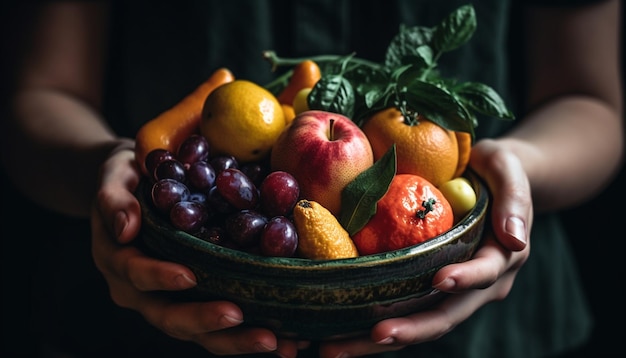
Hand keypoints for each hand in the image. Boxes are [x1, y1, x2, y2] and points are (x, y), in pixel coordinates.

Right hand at [90, 143, 303, 356]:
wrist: (138, 188)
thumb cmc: (129, 178)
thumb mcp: (115, 177)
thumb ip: (115, 200)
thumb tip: (127, 227)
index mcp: (119, 261)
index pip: (136, 273)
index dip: (160, 277)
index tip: (189, 276)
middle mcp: (141, 291)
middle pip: (169, 316)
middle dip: (204, 320)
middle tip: (238, 316)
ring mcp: (169, 301)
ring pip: (198, 332)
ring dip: (234, 340)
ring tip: (273, 342)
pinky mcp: (195, 303)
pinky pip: (219, 326)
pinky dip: (249, 335)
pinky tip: (286, 341)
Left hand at [317, 138, 531, 357]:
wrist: (488, 183)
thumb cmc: (497, 171)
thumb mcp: (508, 171)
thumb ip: (514, 199)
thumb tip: (516, 238)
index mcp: (501, 259)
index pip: (484, 274)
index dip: (465, 279)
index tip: (439, 280)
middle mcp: (478, 285)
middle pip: (445, 314)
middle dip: (412, 329)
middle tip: (376, 334)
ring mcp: (452, 291)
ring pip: (419, 322)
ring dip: (382, 340)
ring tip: (338, 350)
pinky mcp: (427, 288)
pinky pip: (402, 309)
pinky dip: (371, 325)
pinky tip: (338, 333)